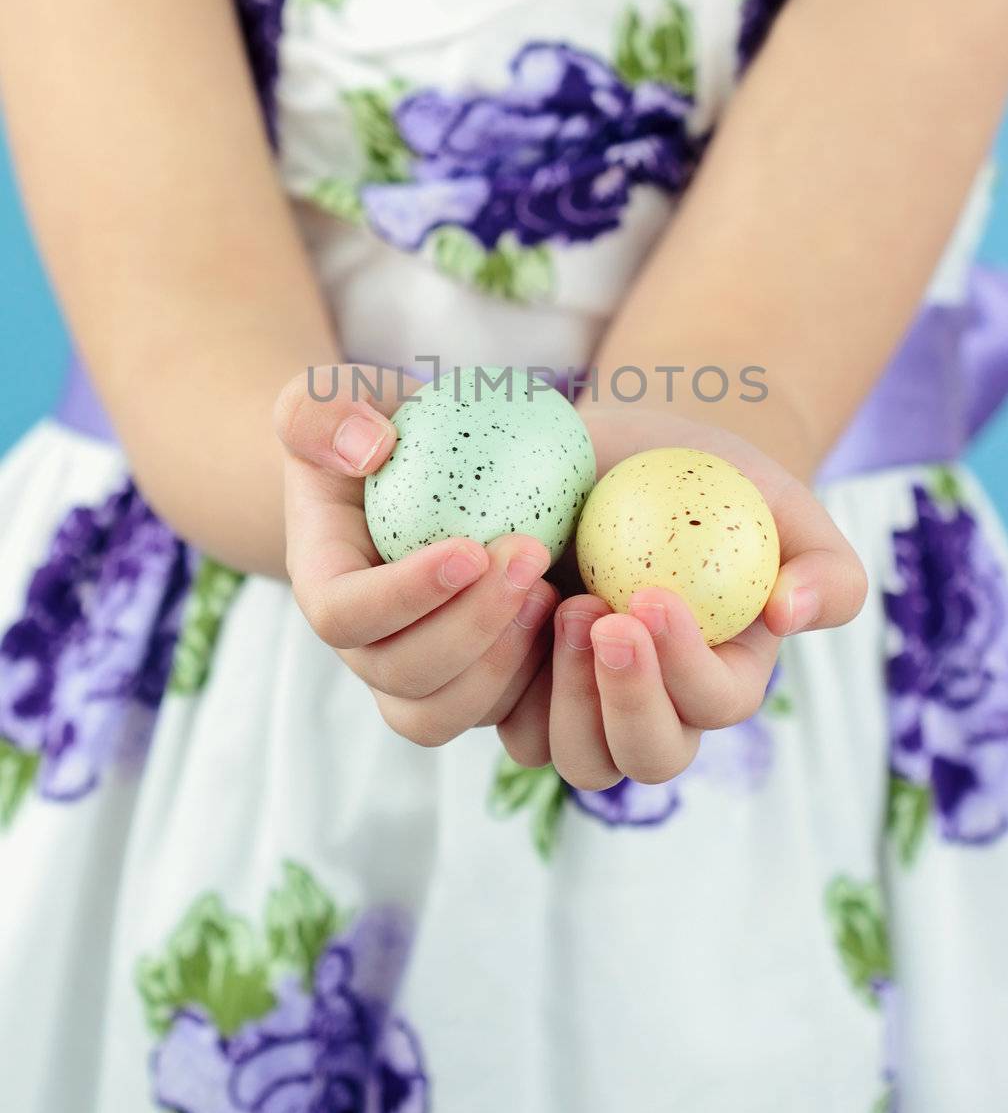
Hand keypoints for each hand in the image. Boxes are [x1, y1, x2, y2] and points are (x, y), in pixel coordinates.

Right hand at [274, 367, 558, 746]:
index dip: (402, 596)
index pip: (342, 614)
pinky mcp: (473, 685)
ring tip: (554, 590)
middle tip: (530, 556)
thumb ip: (323, 411)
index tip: (469, 548)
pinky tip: (578, 615)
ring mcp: (418, 675)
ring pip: (447, 713)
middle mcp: (364, 645)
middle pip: (400, 677)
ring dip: (505, 664)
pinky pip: (500, 718)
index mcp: (325, 583)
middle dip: (470, 628)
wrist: (421, 467)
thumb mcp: (331, 394)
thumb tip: (368, 449)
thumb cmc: (373, 425)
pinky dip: (541, 682)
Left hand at [498, 406, 867, 788]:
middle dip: (618, 699)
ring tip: (544, 597)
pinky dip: (487, 666)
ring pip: (559, 752)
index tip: (651, 598)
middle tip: (594, 613)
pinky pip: (487, 713)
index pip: (713, 706)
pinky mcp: (506, 679)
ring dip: (550, 688)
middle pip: (637, 759)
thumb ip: (824, 566)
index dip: (683, 668)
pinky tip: (496, 593)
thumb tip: (792, 614)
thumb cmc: (711, 482)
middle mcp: (647, 708)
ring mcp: (571, 702)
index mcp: (719, 681)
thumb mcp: (783, 505)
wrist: (621, 454)